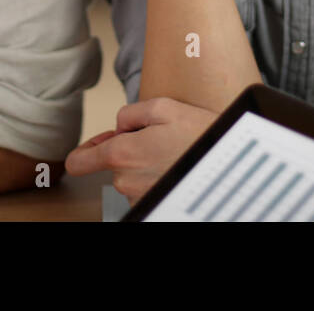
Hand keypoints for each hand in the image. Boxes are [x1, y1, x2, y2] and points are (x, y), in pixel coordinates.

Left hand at [64, 97, 216, 203]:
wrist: (232, 167)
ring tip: (174, 152)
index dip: (83, 153)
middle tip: (158, 138)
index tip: (88, 151)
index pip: (80, 162)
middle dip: (130, 149)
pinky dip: (158, 177)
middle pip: (114, 165)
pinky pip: (148, 188)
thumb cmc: (201, 136)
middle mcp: (127, 181)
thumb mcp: (164, 107)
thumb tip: (119, 125)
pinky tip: (177, 165)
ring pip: (133, 177)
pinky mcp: (156, 205)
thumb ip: (130, 113)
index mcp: (123, 154)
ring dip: (146, 164)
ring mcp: (141, 197)